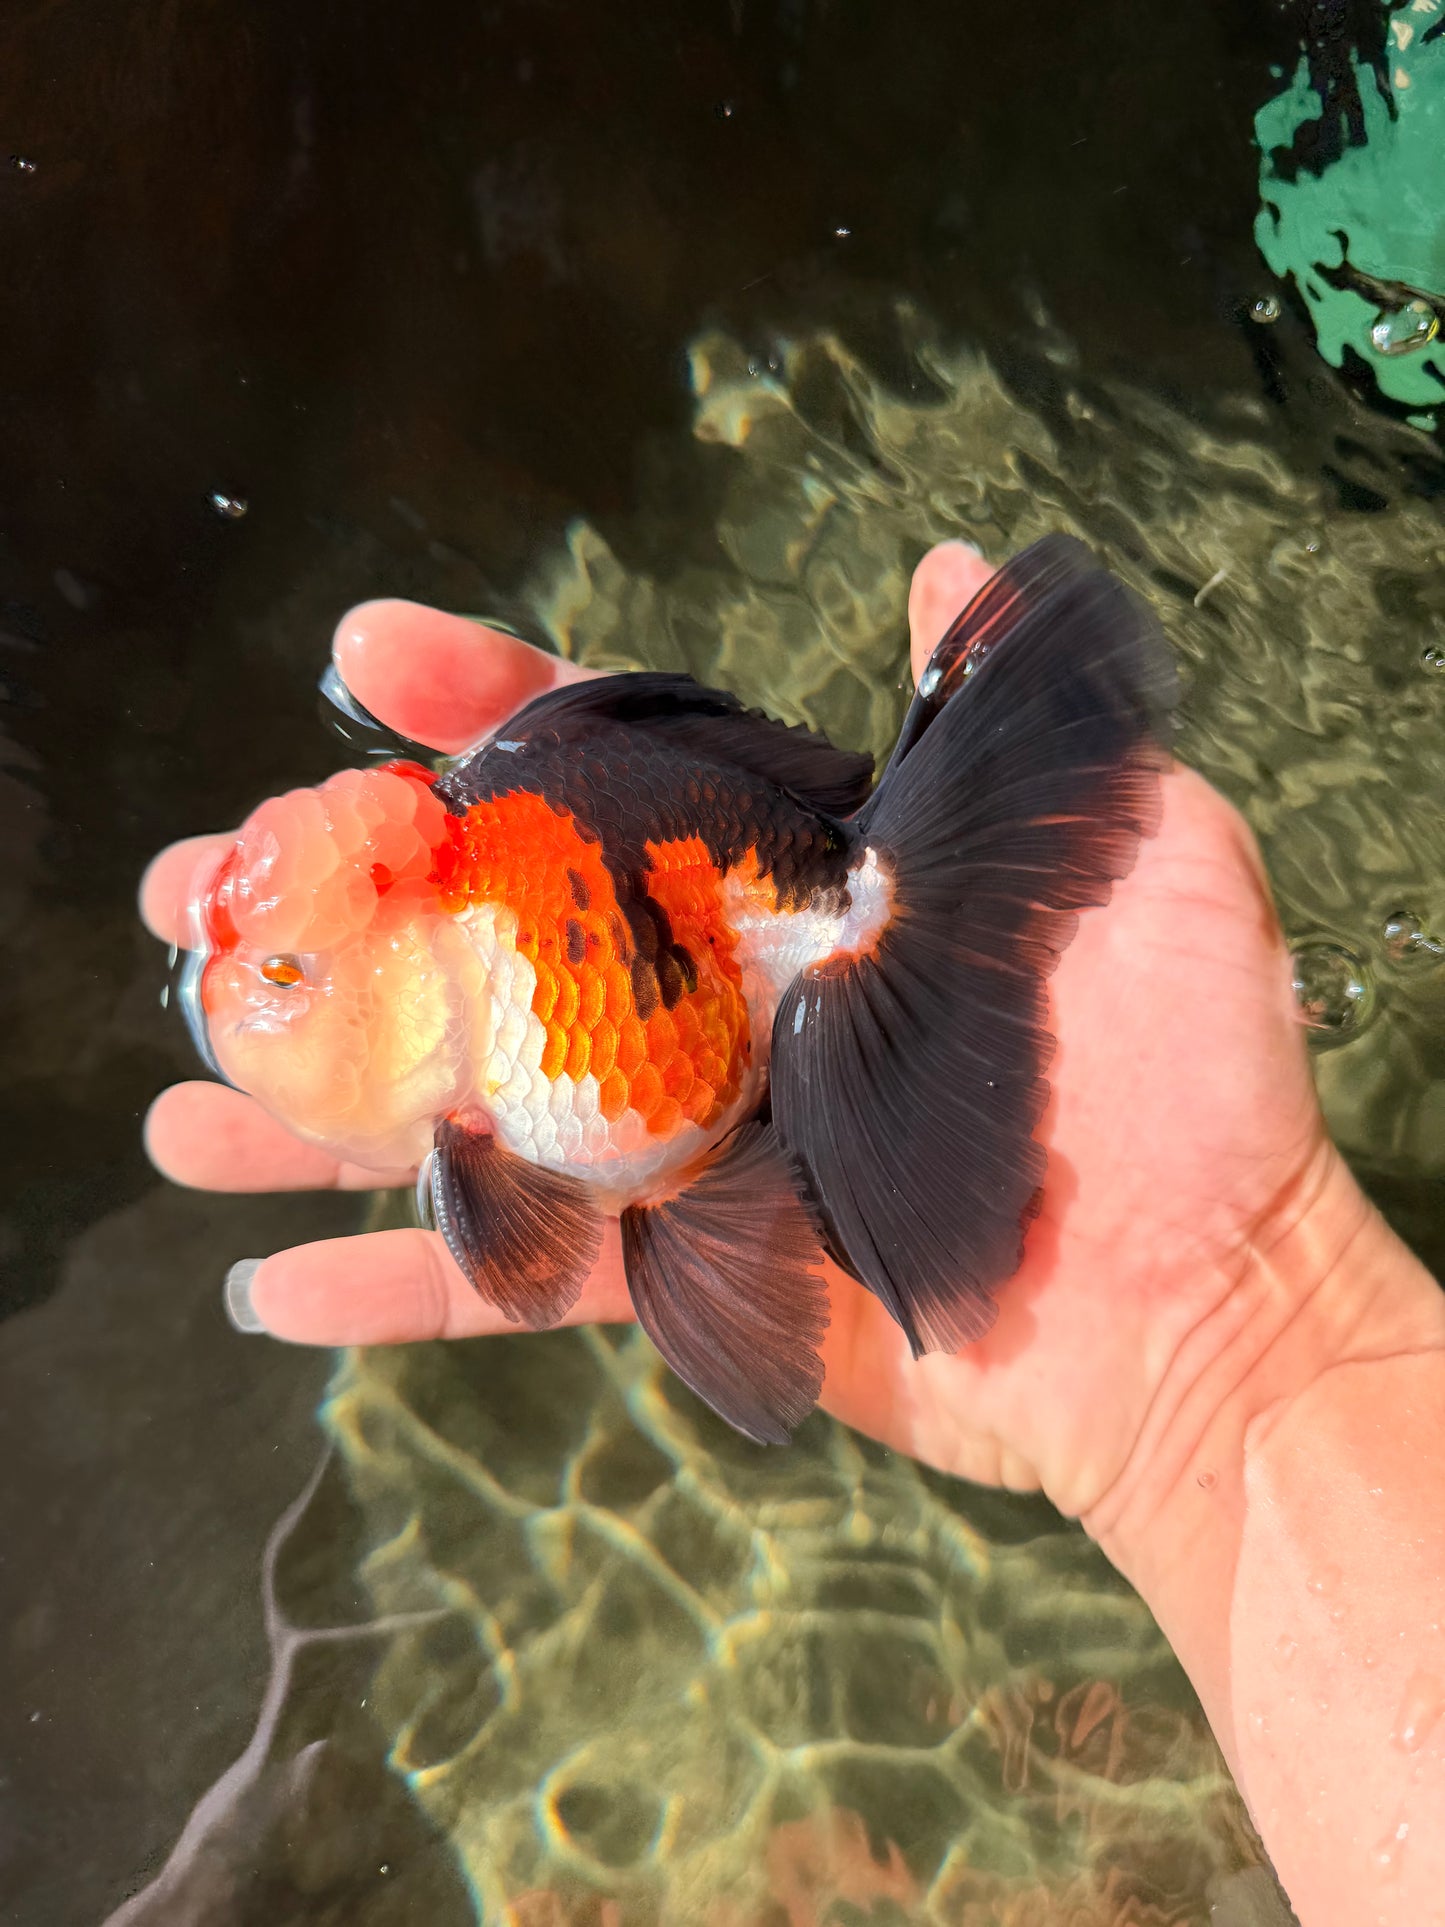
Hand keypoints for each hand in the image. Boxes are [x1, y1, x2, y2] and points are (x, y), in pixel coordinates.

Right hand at [141, 544, 1332, 1517]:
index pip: (613, 775)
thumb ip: (1011, 717)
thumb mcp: (1130, 848)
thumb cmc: (1188, 1079)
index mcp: (796, 887)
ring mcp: (688, 1149)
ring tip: (180, 1093)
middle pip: (486, 939)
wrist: (1208, 1311)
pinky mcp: (689, 1282)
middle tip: (196, 884)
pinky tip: (266, 1295)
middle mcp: (717, 1006)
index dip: (487, 706)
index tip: (368, 654)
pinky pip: (516, 1289)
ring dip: (314, 1107)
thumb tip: (945, 564)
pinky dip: (395, 1294)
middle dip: (333, 907)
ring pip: (466, 1114)